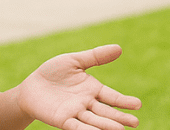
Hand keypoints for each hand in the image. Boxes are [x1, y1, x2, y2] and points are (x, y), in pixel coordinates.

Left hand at [17, 44, 141, 129]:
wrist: (31, 86)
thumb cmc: (53, 72)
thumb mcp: (74, 60)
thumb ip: (96, 56)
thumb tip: (119, 48)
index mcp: (92, 89)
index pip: (112, 96)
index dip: (124, 101)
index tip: (138, 105)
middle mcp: (87, 103)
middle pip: (106, 111)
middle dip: (120, 117)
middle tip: (135, 123)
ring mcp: (75, 112)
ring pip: (94, 120)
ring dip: (107, 125)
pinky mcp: (63, 120)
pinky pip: (76, 126)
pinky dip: (87, 129)